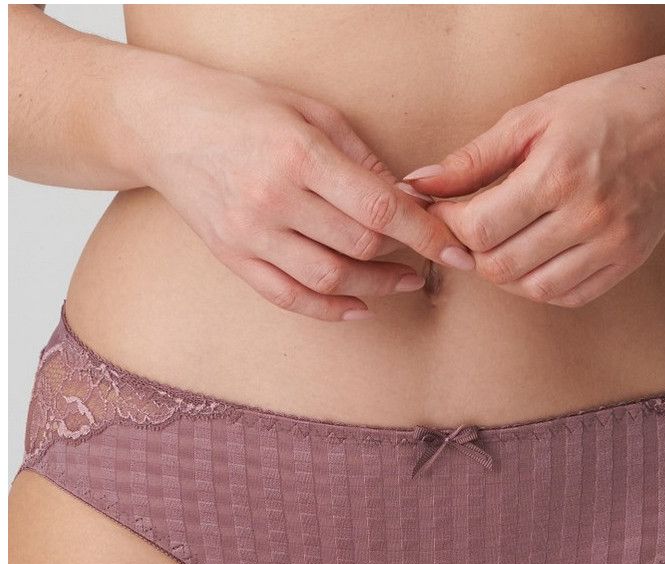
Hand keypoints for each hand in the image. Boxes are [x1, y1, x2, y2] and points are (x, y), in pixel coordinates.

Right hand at [137, 66, 474, 320]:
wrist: (161, 124)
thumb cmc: (239, 107)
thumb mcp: (306, 109)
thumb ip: (359, 156)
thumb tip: (407, 197)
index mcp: (298, 154)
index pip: (379, 206)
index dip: (426, 234)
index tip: (457, 250)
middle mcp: (274, 199)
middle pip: (360, 245)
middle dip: (405, 254)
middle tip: (428, 253)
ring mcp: (250, 234)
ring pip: (330, 280)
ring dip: (376, 288)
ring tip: (404, 282)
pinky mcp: (233, 258)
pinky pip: (289, 298)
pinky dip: (330, 311)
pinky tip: (359, 308)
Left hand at [402, 56, 664, 307]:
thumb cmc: (596, 112)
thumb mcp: (530, 120)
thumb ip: (471, 160)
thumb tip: (415, 186)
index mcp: (557, 172)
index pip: (479, 228)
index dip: (450, 227)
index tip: (444, 213)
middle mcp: (587, 214)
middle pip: (500, 267)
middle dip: (473, 254)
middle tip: (471, 232)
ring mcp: (611, 243)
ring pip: (532, 289)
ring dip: (504, 274)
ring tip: (502, 243)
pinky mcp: (627, 261)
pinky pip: (568, 296)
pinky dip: (540, 285)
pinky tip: (534, 258)